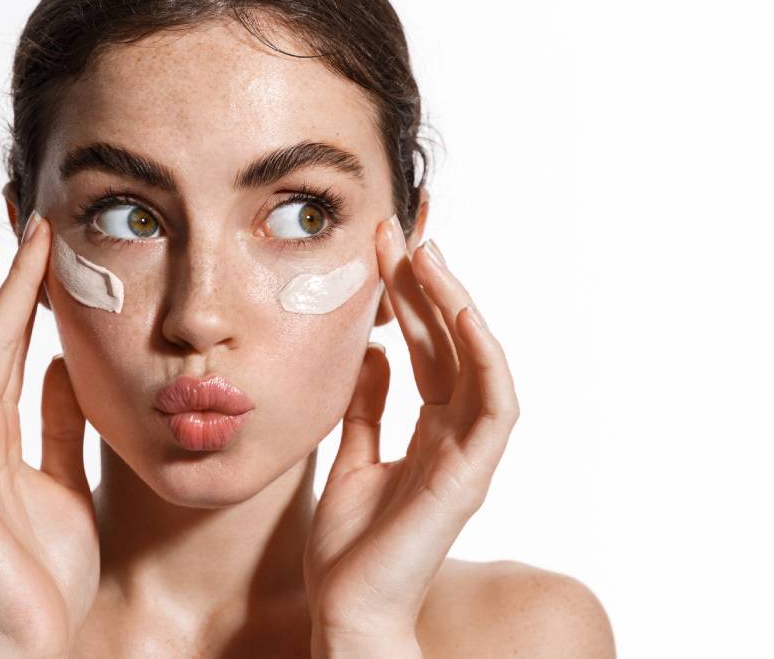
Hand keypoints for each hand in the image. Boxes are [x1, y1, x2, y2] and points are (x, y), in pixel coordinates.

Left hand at [303, 215, 519, 646]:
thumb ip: (366, 408)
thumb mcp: (350, 457)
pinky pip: (494, 404)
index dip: (407, 297)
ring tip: (425, 256)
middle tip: (397, 232)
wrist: (346, 608)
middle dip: (424, 286)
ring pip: (478, 362)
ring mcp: (469, 452)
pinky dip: (483, 356)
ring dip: (456, 306)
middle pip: (448, 343)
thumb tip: (371, 352)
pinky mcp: (472, 474)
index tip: (381, 247)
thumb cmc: (349, 547)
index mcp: (429, 430)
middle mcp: (455, 434)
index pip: (426, 347)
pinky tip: (460, 313)